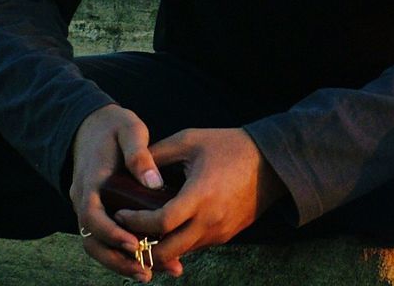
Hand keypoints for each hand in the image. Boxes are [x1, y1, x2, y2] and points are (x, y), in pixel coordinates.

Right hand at [69, 103, 164, 280]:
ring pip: (97, 245)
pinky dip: (123, 253)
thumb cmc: (114, 126)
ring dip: (121, 263)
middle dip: (117, 260)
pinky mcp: (100, 212)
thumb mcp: (129, 130)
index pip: (92, 216)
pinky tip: (148, 260)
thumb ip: (139, 154)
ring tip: (151, 274)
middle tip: (147, 272)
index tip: (136, 244)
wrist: (92, 124)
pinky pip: (106, 239)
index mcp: (90, 182)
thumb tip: (154, 182)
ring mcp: (90, 208)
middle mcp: (84, 200)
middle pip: (91, 241)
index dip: (112, 233)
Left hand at [115, 127, 286, 276]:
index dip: (134, 222)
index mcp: (200, 196)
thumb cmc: (230, 145)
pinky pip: (194, 246)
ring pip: (179, 253)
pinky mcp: (226, 236)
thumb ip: (157, 155)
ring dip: (158, 247)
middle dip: (140, 247)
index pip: (158, 224)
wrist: (273, 161)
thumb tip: (127, 170)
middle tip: (125, 233)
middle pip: (165, 252)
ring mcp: (219, 232)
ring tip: (142, 232)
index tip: (120, 213)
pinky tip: (168, 228)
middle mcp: (210, 221)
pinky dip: (177, 242)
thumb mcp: (190, 140)